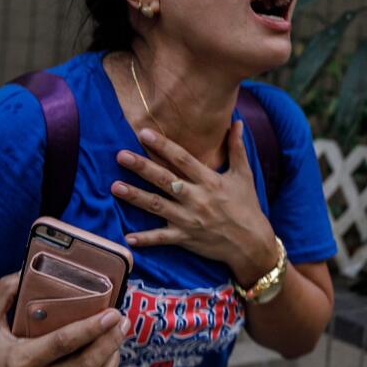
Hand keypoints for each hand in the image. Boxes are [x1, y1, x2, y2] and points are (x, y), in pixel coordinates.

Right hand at [0, 274, 130, 366]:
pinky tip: (107, 361)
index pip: (64, 344)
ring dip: (113, 359)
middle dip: (111, 340)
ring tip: (118, 336)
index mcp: (19, 361)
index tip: (112, 312)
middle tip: (122, 320)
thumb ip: (6, 290)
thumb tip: (30, 267)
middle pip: (87, 365)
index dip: (92, 328)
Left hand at [111, 121, 278, 284]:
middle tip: (120, 155)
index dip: (163, 145)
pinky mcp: (186, 238)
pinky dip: (145, 239)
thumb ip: (237, 148)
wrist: (252, 244)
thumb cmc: (248, 206)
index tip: (144, 133)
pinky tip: (127, 237)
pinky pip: (162, 238)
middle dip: (141, 167)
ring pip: (157, 206)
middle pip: (164, 179)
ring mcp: (189, 219)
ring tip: (114, 187)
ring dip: (135, 197)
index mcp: (210, 181)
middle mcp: (197, 198)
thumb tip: (238, 122)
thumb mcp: (244, 175)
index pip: (183, 159)